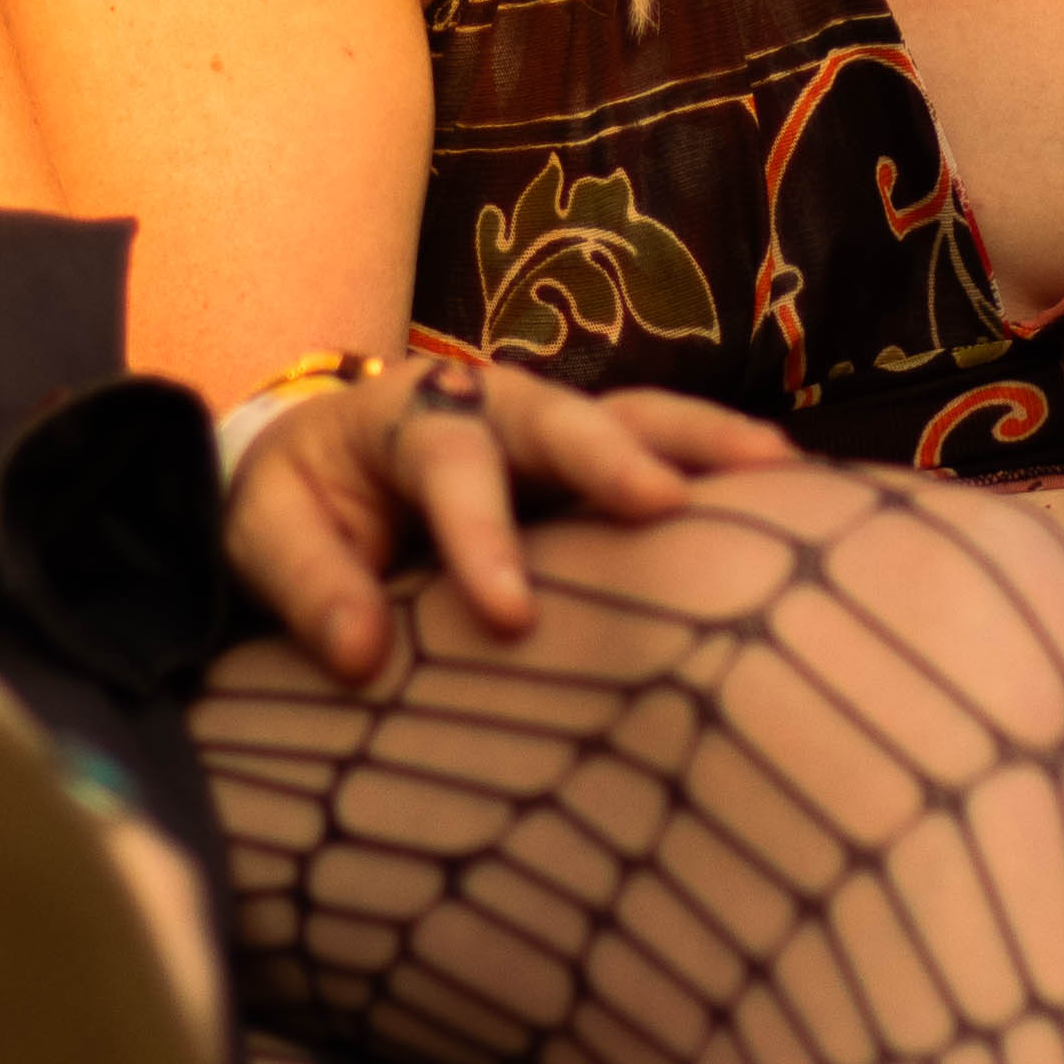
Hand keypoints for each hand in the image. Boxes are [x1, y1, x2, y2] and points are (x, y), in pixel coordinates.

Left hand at [223, 355, 798, 684]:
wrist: (315, 469)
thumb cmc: (296, 504)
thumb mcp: (265, 532)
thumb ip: (308, 584)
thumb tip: (362, 657)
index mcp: (405, 414)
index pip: (450, 466)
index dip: (482, 536)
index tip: (512, 615)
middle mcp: (494, 406)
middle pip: (563, 417)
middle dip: (615, 457)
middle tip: (667, 506)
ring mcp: (556, 434)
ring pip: (638, 418)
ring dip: (704, 443)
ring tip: (783, 475)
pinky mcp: (596, 471)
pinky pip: (668, 459)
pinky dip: (727, 475)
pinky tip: (798, 504)